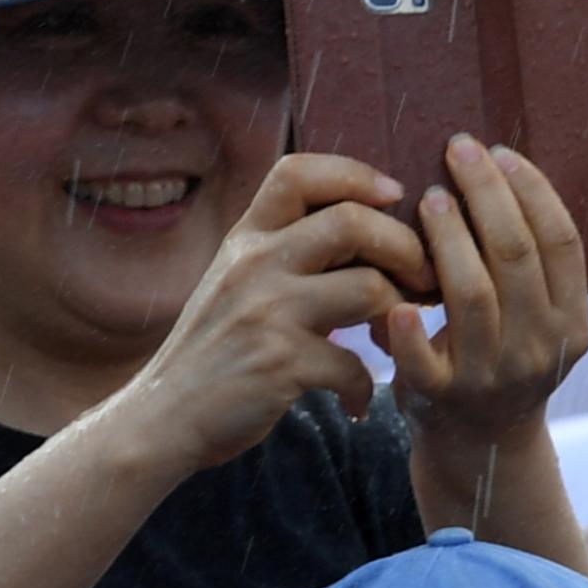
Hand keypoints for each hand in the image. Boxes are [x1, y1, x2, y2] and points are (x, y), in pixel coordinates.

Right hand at [105, 154, 434, 475]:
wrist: (163, 415)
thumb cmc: (211, 349)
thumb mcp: (234, 281)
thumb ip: (281, 252)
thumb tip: (358, 227)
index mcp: (244, 238)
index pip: (298, 172)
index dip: (354, 173)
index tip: (391, 194)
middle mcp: (254, 264)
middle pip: (351, 222)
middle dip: (404, 246)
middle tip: (423, 276)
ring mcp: (267, 312)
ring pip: (368, 288)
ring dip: (399, 313)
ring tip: (399, 333)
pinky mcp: (281, 363)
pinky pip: (354, 364)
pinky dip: (364, 387)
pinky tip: (356, 401)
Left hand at [376, 138, 587, 467]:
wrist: (481, 443)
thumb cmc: (505, 357)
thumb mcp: (540, 320)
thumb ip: (531, 265)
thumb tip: (499, 170)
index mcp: (571, 324)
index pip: (561, 243)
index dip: (533, 191)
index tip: (502, 152)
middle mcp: (538, 349)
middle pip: (517, 257)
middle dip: (488, 194)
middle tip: (459, 150)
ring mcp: (490, 376)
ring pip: (473, 295)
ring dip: (451, 239)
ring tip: (431, 197)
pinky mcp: (440, 396)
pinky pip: (425, 360)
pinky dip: (411, 331)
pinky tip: (395, 301)